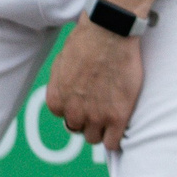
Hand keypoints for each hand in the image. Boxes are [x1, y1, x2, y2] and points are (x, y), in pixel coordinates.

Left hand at [45, 21, 144, 152]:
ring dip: (102, 129)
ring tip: (113, 114)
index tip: (90, 102)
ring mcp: (95, 116)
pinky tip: (120, 128)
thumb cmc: (85, 42)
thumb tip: (64, 91)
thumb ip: (59, 84)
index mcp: (56, 102)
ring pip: (94, 138)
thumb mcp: (60, 63)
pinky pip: (112, 143)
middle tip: (103, 106)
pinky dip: (115, 139)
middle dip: (89, 120)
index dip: (79, 110)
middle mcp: (72, 113)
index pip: (65, 118)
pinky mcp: (117, 116)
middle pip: (79, 129)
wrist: (108, 33)